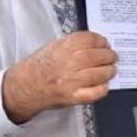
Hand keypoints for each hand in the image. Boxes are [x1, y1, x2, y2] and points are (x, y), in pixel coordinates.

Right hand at [2, 31, 117, 123]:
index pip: (90, 39)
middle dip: (110, 56)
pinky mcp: (72, 97)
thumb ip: (74, 44)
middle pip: (99, 56)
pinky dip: (103, 88)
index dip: (102, 41)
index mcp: (62, 48)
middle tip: (112, 58)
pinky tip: (103, 84)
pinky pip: (96, 92)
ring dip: (110, 71)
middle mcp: (67, 63)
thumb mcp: (53, 47)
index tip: (106, 44)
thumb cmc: (39, 66)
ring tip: (110, 70)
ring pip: (101, 74)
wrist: (23, 87)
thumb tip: (98, 44)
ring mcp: (70, 81)